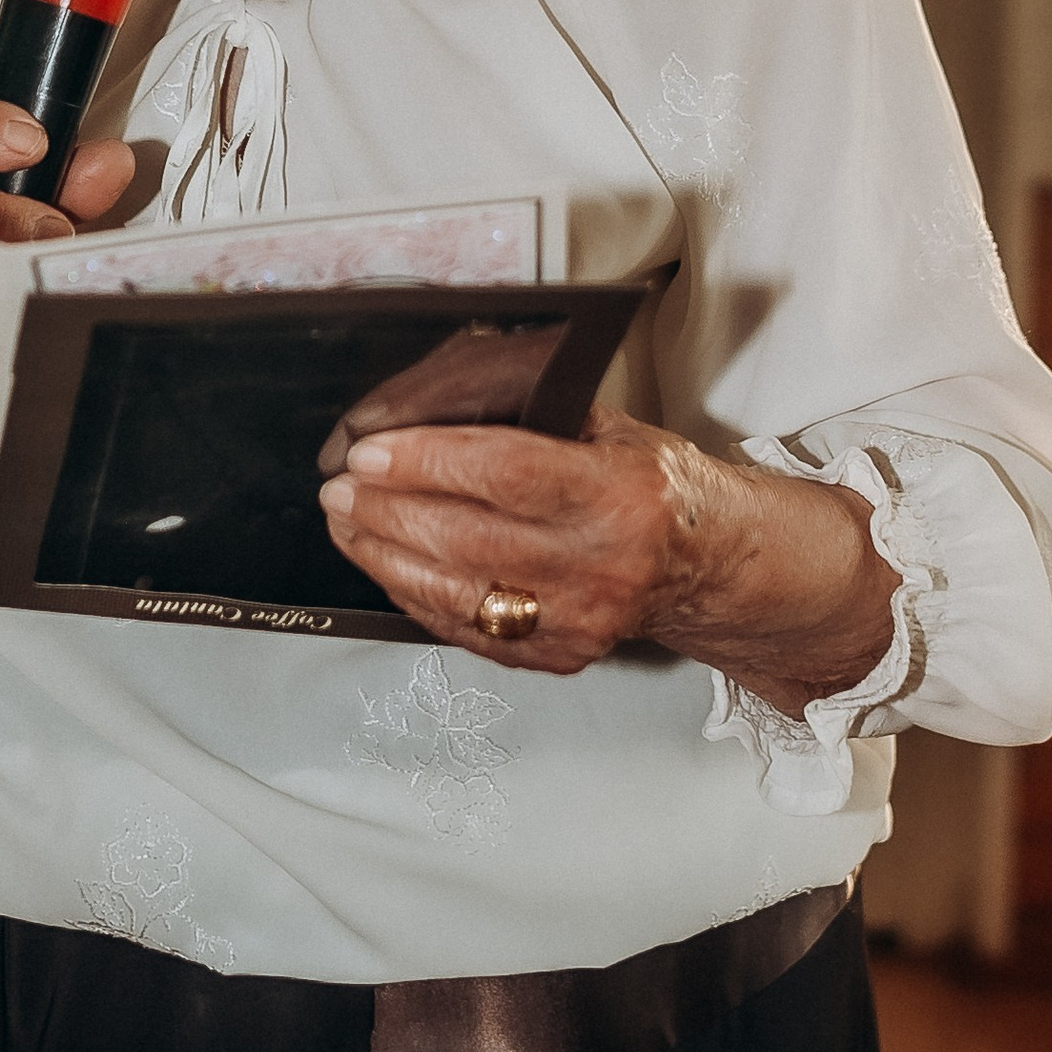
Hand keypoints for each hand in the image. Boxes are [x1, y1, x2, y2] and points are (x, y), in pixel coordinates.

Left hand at [319, 402, 895, 703]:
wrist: (710, 563)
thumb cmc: (655, 486)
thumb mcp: (609, 430)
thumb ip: (531, 419)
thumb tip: (431, 397)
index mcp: (619, 494)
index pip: (504, 474)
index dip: (427, 462)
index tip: (371, 451)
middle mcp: (602, 563)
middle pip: (466, 538)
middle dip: (387, 510)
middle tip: (341, 487)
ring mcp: (580, 619)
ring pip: (456, 592)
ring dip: (386, 555)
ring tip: (348, 523)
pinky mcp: (560, 655)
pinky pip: (468, 630)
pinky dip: (416, 597)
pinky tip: (388, 567)